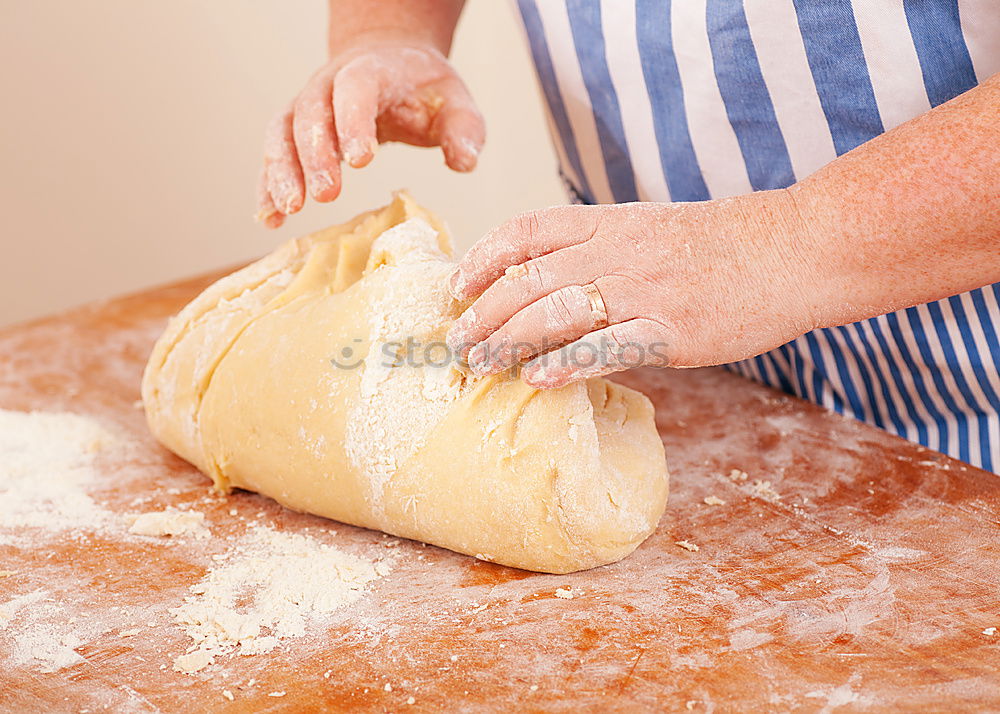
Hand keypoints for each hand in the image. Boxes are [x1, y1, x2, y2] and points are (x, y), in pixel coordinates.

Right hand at [257, 40, 484, 227]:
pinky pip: (273, 154)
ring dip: (282, 171)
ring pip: (282, 132)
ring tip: (289, 209)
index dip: (354, 121)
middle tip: (326, 195)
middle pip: (311, 113)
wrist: (389, 63)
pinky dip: (267, 185)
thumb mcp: (456, 103)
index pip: (355, 88)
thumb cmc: (424, 90)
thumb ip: (465, 131)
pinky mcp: (294, 131)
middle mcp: (328, 84)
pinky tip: (269, 218)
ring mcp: (306, 106)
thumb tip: (464, 162)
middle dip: (315, 155)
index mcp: (370, 71)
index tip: (361, 161)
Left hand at [444, 190, 821, 387]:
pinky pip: (608, 348)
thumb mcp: (653, 228)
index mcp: (610, 221)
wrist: (795, 248)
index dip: (482, 259)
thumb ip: (603, 249)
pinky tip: (536, 381)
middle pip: (528, 279)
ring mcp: (644, 290)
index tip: (456, 288)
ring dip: (508, 342)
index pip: (526, 230)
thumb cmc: (724, 244)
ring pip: (555, 313)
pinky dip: (567, 365)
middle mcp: (617, 250)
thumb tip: (553, 285)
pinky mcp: (672, 330)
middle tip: (455, 343)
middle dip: (483, 313)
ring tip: (480, 365)